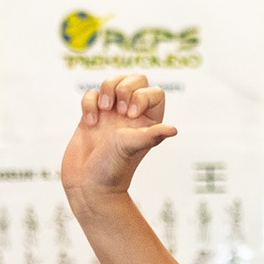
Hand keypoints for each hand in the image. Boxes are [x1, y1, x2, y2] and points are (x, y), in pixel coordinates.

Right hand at [61, 73, 176, 206]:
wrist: (89, 183)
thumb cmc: (113, 169)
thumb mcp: (132, 147)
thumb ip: (151, 134)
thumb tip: (174, 130)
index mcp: (148, 125)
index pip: (155, 93)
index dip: (143, 95)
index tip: (131, 115)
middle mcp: (132, 118)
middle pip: (136, 80)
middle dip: (124, 86)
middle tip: (118, 110)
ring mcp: (112, 115)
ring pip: (112, 82)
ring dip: (106, 90)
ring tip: (103, 112)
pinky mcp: (93, 116)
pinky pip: (92, 93)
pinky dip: (89, 102)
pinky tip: (89, 122)